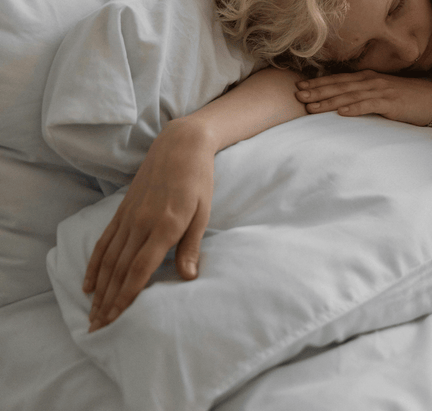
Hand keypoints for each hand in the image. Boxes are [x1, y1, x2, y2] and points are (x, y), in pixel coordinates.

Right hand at [84, 118, 215, 331]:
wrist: (180, 146)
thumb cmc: (199, 181)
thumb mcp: (203, 213)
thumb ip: (191, 246)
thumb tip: (188, 277)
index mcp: (165, 227)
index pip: (140, 270)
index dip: (126, 297)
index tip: (116, 320)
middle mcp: (142, 224)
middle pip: (119, 271)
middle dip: (108, 302)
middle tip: (98, 328)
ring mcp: (129, 217)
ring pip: (109, 260)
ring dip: (99, 289)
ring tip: (92, 313)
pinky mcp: (123, 211)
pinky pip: (105, 241)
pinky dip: (95, 264)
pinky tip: (88, 282)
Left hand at [295, 70, 431, 126]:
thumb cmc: (408, 99)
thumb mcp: (383, 94)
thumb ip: (365, 95)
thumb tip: (345, 103)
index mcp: (368, 78)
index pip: (338, 80)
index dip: (318, 84)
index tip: (300, 88)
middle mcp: (371, 81)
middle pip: (339, 86)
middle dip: (317, 91)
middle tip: (298, 96)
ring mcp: (381, 91)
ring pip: (350, 96)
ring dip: (330, 102)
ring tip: (312, 107)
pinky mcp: (391, 103)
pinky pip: (369, 105)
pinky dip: (354, 108)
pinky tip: (341, 113)